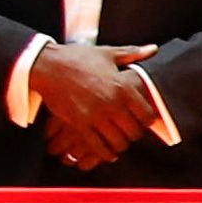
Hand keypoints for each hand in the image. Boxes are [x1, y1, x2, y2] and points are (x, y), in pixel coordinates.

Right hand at [34, 42, 161, 167]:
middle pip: (134, 132)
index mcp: (123, 87)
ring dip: (121, 145)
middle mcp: (112, 104)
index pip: (147, 115)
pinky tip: (108, 153)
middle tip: (131, 134)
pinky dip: (105, 153)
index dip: (148, 121)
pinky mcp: (79, 124)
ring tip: (120, 142)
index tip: (144, 121)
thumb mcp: (108, 54)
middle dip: (135, 135)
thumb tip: (154, 49)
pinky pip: (97, 146)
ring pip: (118, 141)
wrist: (47, 65)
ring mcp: (95, 116)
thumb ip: (133, 54)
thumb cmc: (78, 58)